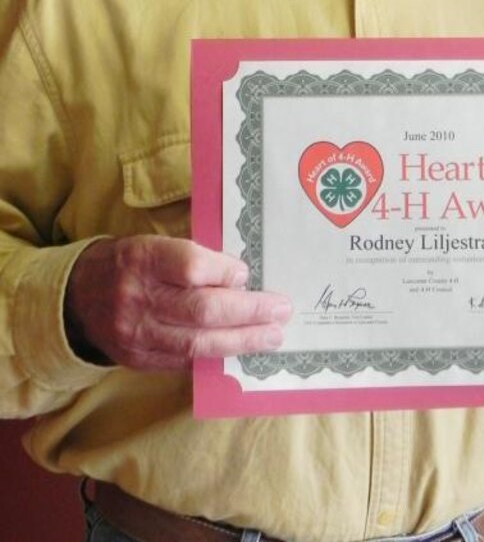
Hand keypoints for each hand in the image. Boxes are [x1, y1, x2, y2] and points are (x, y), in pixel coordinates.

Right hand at [64, 236, 292, 369]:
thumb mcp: (153, 243)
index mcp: (143, 258)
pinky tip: (242, 351)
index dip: (223, 272)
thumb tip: (243, 272)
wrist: (79, 295)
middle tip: (281, 310)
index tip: (247, 274)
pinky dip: (217, 356)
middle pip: (201, 310)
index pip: (190, 266)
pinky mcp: (138, 361)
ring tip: (273, 336)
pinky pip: (184, 363)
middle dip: (248, 312)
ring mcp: (137, 335)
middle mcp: (138, 298)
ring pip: (197, 343)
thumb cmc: (131, 262)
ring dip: (242, 340)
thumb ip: (192, 256)